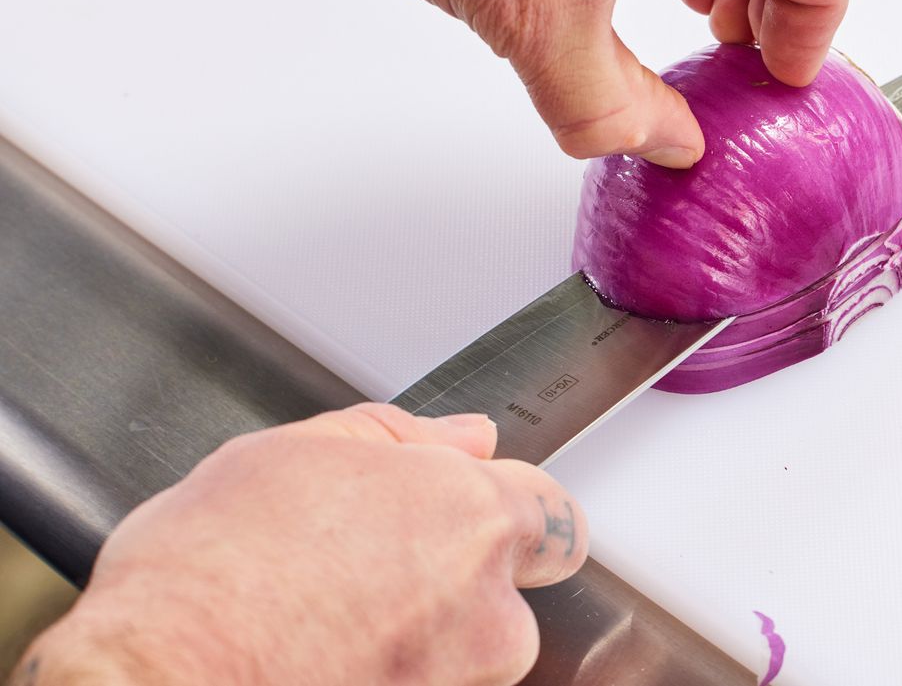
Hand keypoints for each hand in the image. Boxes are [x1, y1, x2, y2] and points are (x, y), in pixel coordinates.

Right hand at [18, 403, 586, 685]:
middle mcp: (488, 609)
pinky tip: (322, 659)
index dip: (499, 508)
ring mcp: (460, 680)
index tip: (457, 512)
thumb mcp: (295, 453)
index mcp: (474, 517)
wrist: (158, 684)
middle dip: (468, 578)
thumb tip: (464, 436)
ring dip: (425, 638)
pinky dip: (389, 675)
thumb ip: (401, 437)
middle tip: (379, 571)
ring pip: (470, 652)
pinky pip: (428, 685)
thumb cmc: (211, 577)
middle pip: (515, 589)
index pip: (548, 508)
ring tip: (331, 620)